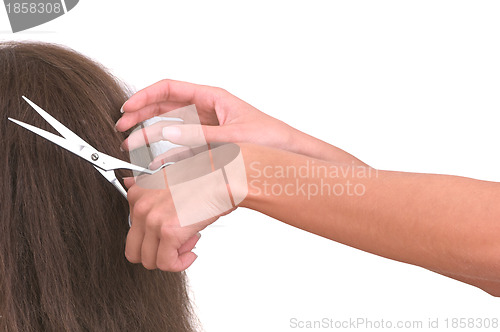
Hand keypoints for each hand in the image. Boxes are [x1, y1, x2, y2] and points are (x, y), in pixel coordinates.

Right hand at [115, 79, 296, 151]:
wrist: (288, 157)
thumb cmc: (271, 139)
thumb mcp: (234, 136)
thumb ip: (200, 136)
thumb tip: (168, 133)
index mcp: (212, 98)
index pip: (170, 89)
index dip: (145, 96)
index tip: (128, 107)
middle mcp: (206, 111)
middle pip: (165, 107)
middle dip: (141, 115)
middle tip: (122, 126)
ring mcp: (206, 130)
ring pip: (170, 129)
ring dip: (150, 136)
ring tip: (131, 145)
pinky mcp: (209, 148)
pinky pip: (182, 149)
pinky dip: (167, 156)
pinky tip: (154, 163)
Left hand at [123, 144, 243, 271]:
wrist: (222, 179)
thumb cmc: (202, 178)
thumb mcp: (168, 176)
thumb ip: (145, 183)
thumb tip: (128, 182)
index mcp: (138, 193)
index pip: (132, 232)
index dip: (153, 237)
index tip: (168, 233)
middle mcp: (141, 207)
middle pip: (134, 251)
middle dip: (156, 254)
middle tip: (174, 246)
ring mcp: (153, 221)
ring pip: (150, 261)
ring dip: (171, 258)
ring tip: (187, 243)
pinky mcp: (169, 233)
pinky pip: (166, 263)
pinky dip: (180, 264)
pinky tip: (191, 253)